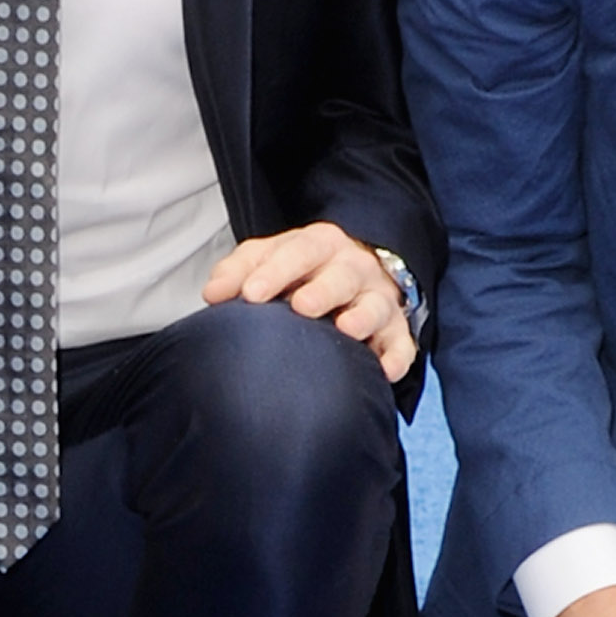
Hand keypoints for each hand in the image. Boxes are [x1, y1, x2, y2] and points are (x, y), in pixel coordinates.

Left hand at [201, 222, 416, 383]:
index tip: (250, 294)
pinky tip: (384, 371)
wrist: (355, 276)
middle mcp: (354, 268)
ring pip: (376, 305)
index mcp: (320, 245)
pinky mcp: (396, 331)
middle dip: (323, 289)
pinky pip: (402, 344)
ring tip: (346, 329)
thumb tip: (213, 294)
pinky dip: (396, 357)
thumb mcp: (269, 260)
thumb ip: (240, 271)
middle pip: (342, 274)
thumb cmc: (303, 272)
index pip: (299, 251)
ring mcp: (378, 299)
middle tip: (301, 306)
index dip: (276, 271)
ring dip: (363, 317)